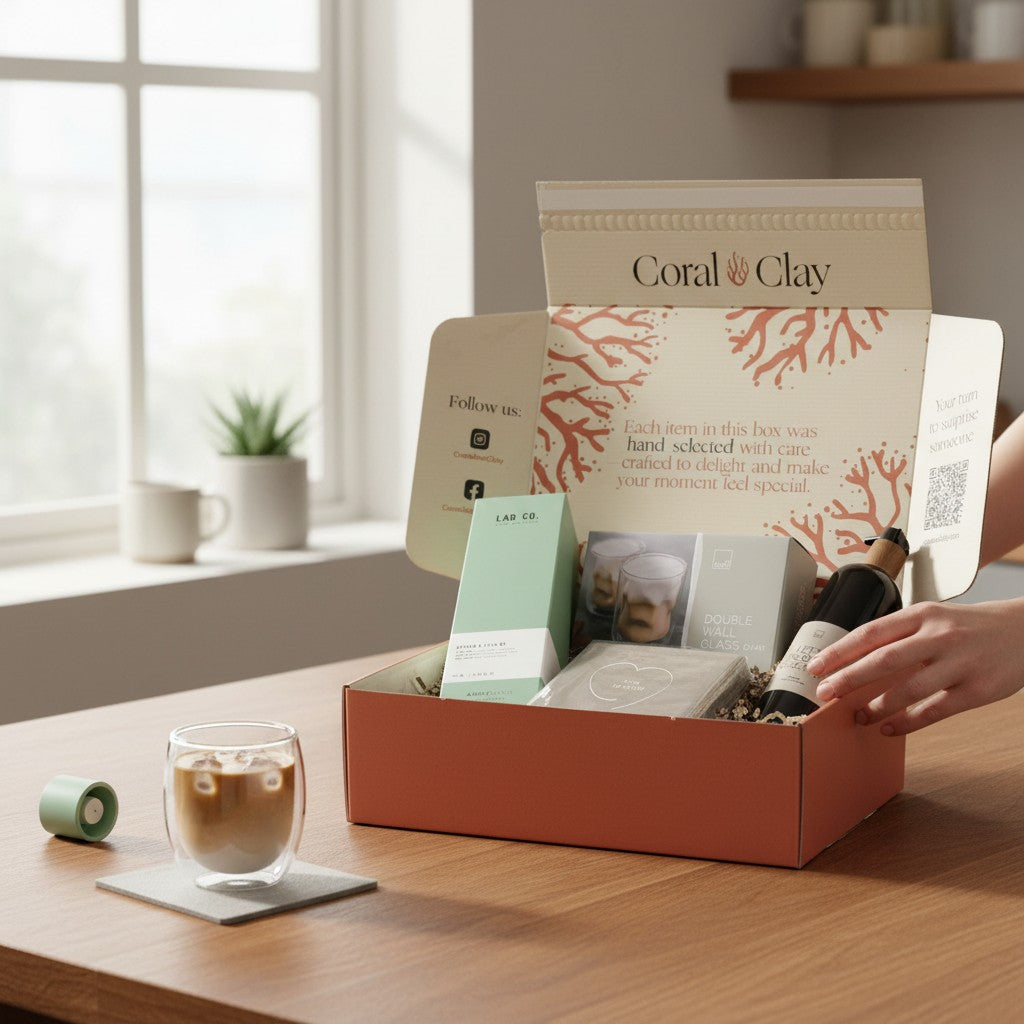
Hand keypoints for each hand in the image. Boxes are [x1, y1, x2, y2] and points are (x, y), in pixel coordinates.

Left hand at [807, 598, 1023, 735]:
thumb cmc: (970, 626)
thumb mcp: (933, 618)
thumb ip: (899, 636)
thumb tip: (856, 661)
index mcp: (921, 615)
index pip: (870, 633)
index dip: (839, 651)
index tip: (815, 666)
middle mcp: (938, 636)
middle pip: (883, 660)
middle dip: (848, 679)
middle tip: (824, 693)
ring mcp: (959, 663)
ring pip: (908, 688)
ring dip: (876, 705)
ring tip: (856, 716)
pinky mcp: (977, 690)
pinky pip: (935, 710)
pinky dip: (907, 722)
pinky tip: (889, 728)